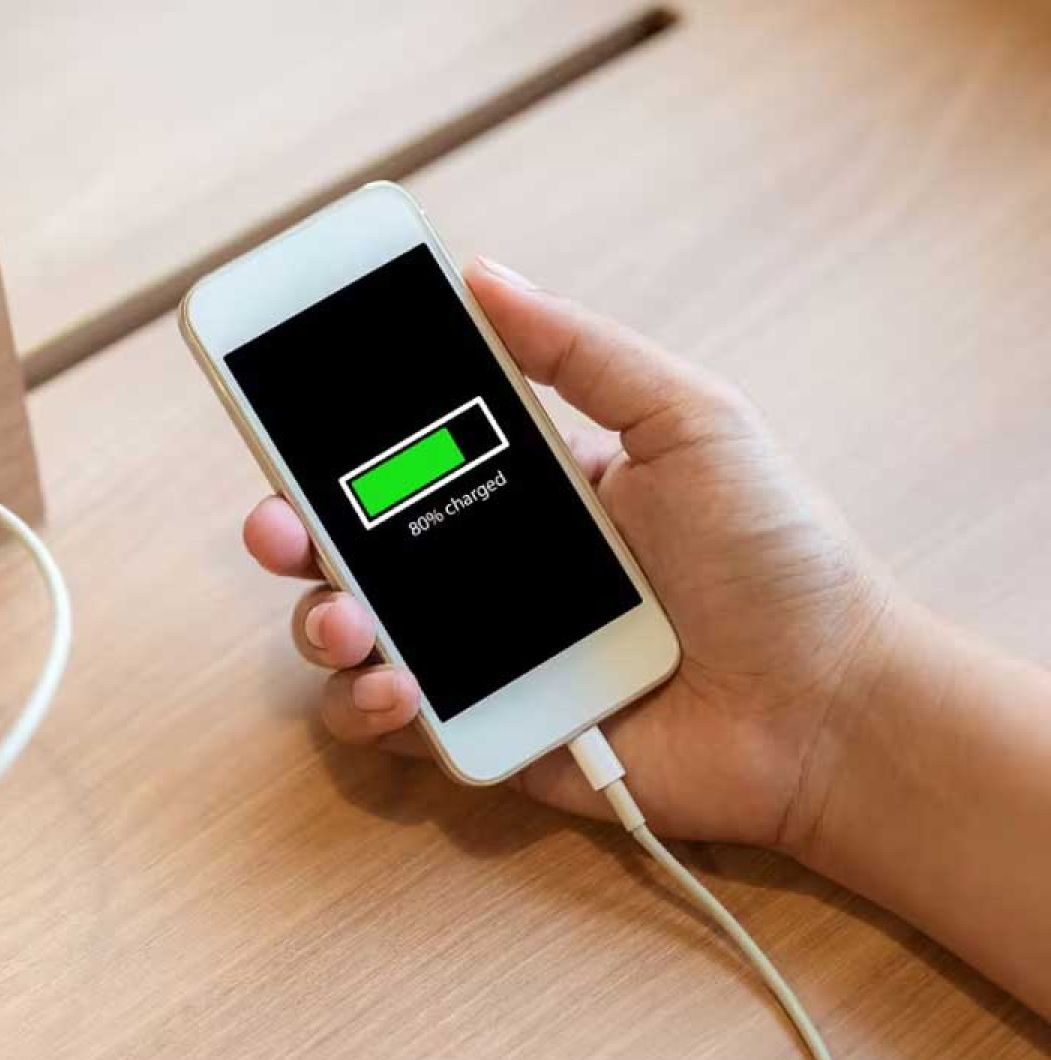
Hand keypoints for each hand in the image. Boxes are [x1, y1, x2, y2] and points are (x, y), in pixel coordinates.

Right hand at [245, 258, 897, 850]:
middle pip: (345, 548)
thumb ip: (583, 352)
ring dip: (319, 624)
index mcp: (519, 490)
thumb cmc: (775, 557)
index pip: (396, 458)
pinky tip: (396, 688)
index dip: (326, 440)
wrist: (828, 703)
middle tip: (280, 528)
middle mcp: (481, 573)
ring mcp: (477, 659)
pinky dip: (366, 708)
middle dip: (288, 533)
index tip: (278, 410)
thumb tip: (483, 273)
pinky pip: (390, 728)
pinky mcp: (486, 738)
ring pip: (349, 639)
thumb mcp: (690, 420)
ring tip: (349, 622)